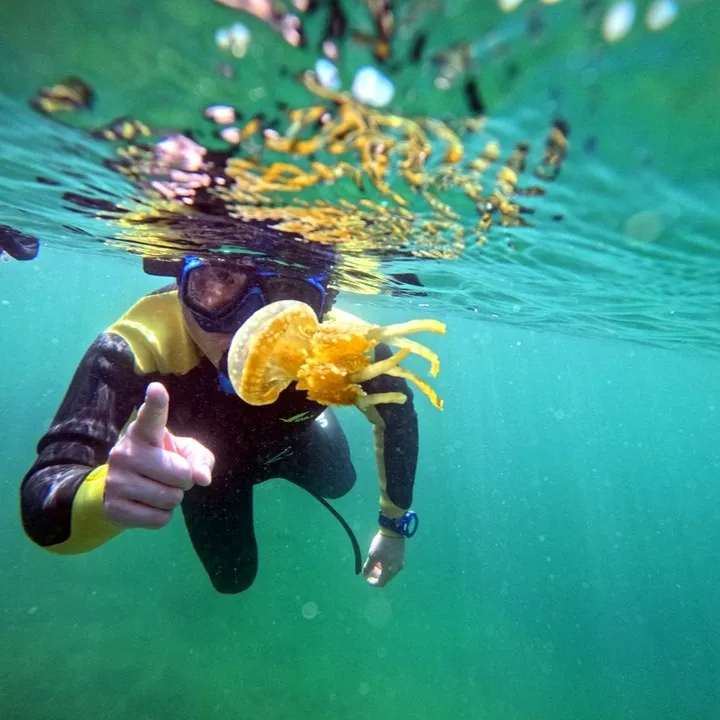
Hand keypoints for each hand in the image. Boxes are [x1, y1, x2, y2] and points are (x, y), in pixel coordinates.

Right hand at [104, 382, 214, 529]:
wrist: (123, 489)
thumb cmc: (161, 462)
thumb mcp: (184, 453)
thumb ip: (200, 459)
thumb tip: (202, 478)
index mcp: (144, 431)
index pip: (152, 416)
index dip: (156, 403)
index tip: (157, 389)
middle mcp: (126, 452)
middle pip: (179, 473)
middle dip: (184, 480)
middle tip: (170, 476)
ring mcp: (116, 480)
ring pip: (171, 498)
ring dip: (173, 498)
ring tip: (157, 488)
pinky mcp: (114, 508)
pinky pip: (159, 518)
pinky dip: (162, 516)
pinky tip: (147, 505)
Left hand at [362, 531, 404, 586]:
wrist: (393, 531)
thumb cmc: (382, 545)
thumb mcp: (372, 556)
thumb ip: (368, 567)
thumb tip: (365, 574)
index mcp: (390, 571)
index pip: (381, 583)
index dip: (372, 582)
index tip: (366, 577)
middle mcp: (397, 569)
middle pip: (385, 578)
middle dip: (376, 575)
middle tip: (369, 568)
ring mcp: (400, 563)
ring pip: (388, 571)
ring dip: (380, 569)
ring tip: (374, 561)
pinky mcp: (400, 557)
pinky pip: (392, 565)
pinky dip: (385, 565)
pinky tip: (381, 558)